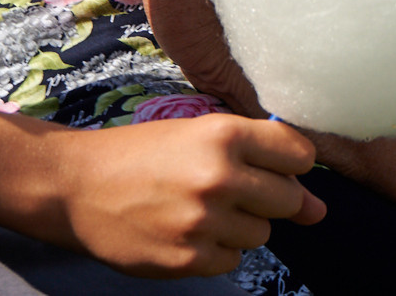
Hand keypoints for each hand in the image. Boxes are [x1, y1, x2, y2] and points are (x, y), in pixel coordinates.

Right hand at [46, 113, 322, 276]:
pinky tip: (184, 231)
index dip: (289, 163)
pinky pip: (233, 261)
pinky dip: (215, 250)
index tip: (270, 166)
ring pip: (262, 234)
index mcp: (222, 134)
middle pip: (288, 198)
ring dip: (239, 226)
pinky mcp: (189, 258)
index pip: (299, 153)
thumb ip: (260, 166)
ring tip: (197, 209)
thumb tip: (318, 211)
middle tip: (227, 190)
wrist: (76, 186)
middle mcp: (218, 176)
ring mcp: (204, 222)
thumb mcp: (195, 139)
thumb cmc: (140, 154)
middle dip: (267, 198)